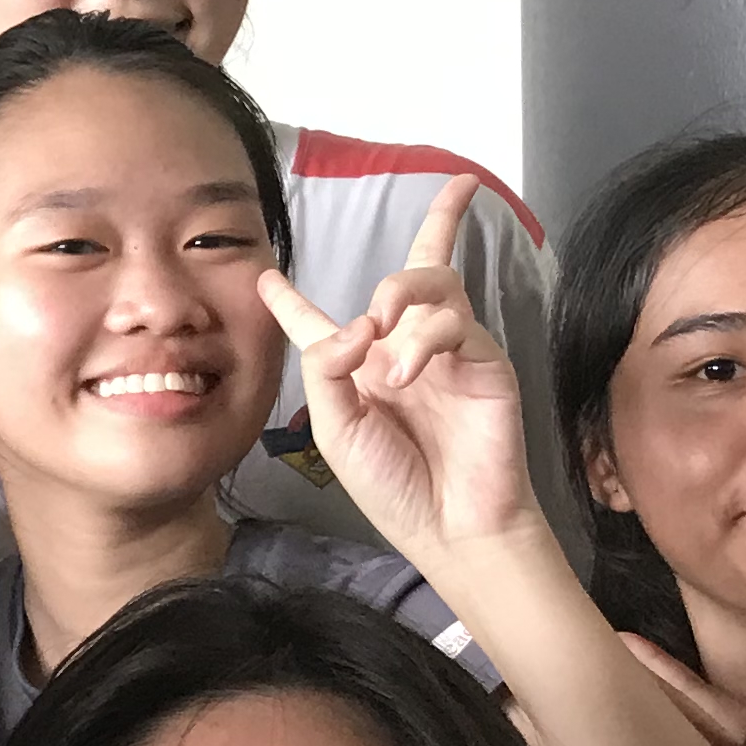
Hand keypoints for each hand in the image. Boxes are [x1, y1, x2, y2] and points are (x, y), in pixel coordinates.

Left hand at [258, 177, 543, 565]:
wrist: (453, 525)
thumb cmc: (390, 485)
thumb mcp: (336, 431)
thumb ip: (326, 370)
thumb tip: (358, 322)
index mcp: (358, 371)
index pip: (318, 324)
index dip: (288, 300)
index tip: (264, 277)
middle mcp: (403, 351)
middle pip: (413, 278)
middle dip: (434, 230)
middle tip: (439, 220)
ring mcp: (446, 354)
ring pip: (436, 282)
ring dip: (401, 288)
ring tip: (379, 323)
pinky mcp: (482, 362)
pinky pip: (455, 323)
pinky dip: (425, 340)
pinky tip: (408, 375)